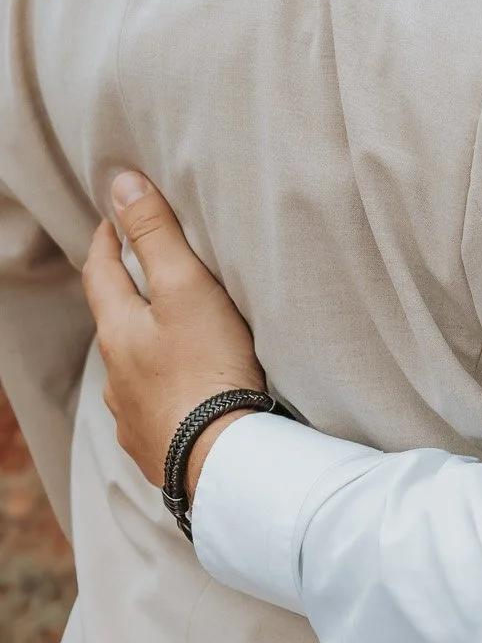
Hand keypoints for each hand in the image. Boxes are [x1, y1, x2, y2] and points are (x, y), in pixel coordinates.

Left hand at [83, 173, 264, 498]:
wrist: (221, 459)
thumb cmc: (207, 368)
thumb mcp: (185, 287)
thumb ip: (155, 234)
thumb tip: (122, 183)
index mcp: (118, 331)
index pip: (100, 272)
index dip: (106, 240)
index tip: (113, 220)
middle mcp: (116, 374)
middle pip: (114, 322)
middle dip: (125, 293)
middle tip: (142, 270)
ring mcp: (133, 415)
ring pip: (131, 369)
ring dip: (143, 346)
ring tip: (169, 334)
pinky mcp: (157, 446)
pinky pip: (152, 409)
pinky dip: (162, 390)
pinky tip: (181, 393)